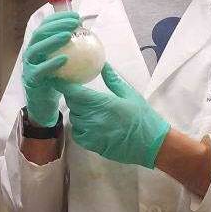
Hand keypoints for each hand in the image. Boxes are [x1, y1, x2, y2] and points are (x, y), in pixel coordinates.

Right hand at [22, 11, 80, 126]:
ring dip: (52, 40)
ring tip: (68, 35)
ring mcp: (29, 66)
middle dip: (56, 25)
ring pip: (36, 49)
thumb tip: (88, 35)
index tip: (76, 15)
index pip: (46, 26)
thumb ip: (70, 49)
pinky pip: (40, 70)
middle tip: (74, 23)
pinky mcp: (31, 80)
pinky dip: (52, 63)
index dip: (59, 18)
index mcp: (39, 45)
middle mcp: (31, 53)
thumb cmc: (56, 79)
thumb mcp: (63, 62)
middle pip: (40, 33)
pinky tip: (65, 59)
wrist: (44, 103)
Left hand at [54, 63, 170, 167]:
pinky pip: (77, 134)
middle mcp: (93, 118)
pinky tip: (89, 124)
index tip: (58, 79)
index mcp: (102, 103)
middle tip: (79, 92)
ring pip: (74, 118)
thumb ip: (113, 80)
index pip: (74, 92)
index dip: (63, 85)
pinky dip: (79, 127)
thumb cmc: (143, 117)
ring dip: (77, 112)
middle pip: (72, 104)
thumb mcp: (130, 94)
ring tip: (88, 108)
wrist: (152, 144)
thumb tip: (103, 65)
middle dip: (73, 97)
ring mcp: (91, 133)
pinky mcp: (93, 146)